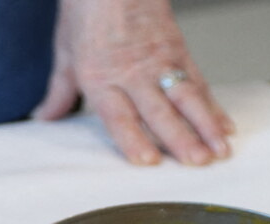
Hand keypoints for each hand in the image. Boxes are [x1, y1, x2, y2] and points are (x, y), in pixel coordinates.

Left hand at [34, 0, 233, 165]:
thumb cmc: (88, 10)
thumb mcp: (65, 50)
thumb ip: (60, 90)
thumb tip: (45, 117)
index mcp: (100, 76)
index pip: (119, 114)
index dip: (134, 138)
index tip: (148, 161)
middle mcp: (132, 72)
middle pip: (160, 110)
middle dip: (181, 139)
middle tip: (197, 163)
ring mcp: (160, 62)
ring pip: (187, 98)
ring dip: (205, 126)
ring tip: (220, 152)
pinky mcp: (178, 51)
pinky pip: (198, 82)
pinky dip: (213, 106)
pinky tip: (224, 127)